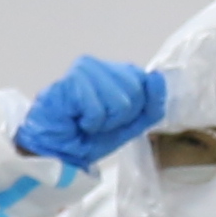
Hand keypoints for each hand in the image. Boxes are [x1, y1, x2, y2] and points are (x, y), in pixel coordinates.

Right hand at [15, 52, 170, 170]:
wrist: (57, 152)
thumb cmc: (89, 136)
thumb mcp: (130, 124)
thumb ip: (151, 104)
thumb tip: (158, 77)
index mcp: (113, 70)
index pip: (145, 82)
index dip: (136, 109)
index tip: (115, 119)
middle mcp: (98, 64)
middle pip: (136, 92)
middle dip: (121, 117)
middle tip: (98, 122)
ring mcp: (83, 70)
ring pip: (121, 102)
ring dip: (105, 122)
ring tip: (86, 121)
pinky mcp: (71, 82)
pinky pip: (99, 110)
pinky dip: (91, 124)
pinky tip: (77, 120)